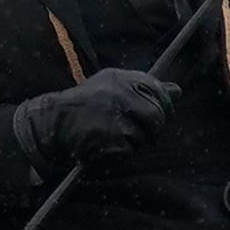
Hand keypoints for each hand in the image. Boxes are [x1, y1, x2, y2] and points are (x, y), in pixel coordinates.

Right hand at [17, 65, 176, 167]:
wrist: (52, 123)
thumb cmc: (87, 106)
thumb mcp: (113, 86)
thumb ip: (146, 88)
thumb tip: (177, 90)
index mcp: (121, 79)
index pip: (158, 91)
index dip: (163, 105)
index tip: (157, 113)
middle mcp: (119, 94)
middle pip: (157, 116)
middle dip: (152, 128)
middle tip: (136, 130)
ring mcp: (115, 116)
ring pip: (146, 135)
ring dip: (135, 141)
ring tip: (113, 134)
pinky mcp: (111, 138)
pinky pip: (130, 149)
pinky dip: (122, 151)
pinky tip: (107, 144)